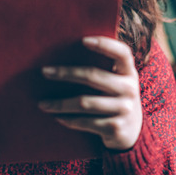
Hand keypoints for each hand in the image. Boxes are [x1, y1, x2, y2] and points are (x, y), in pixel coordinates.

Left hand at [38, 36, 142, 150]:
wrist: (132, 134)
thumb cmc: (116, 100)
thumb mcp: (117, 83)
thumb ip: (104, 70)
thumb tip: (66, 54)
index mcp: (129, 72)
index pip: (122, 52)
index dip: (105, 44)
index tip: (83, 40)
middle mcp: (129, 89)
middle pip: (93, 76)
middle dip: (65, 73)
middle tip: (45, 72)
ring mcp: (124, 109)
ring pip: (84, 102)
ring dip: (60, 103)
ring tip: (43, 104)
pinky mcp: (115, 128)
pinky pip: (85, 122)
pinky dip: (69, 120)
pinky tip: (58, 117)